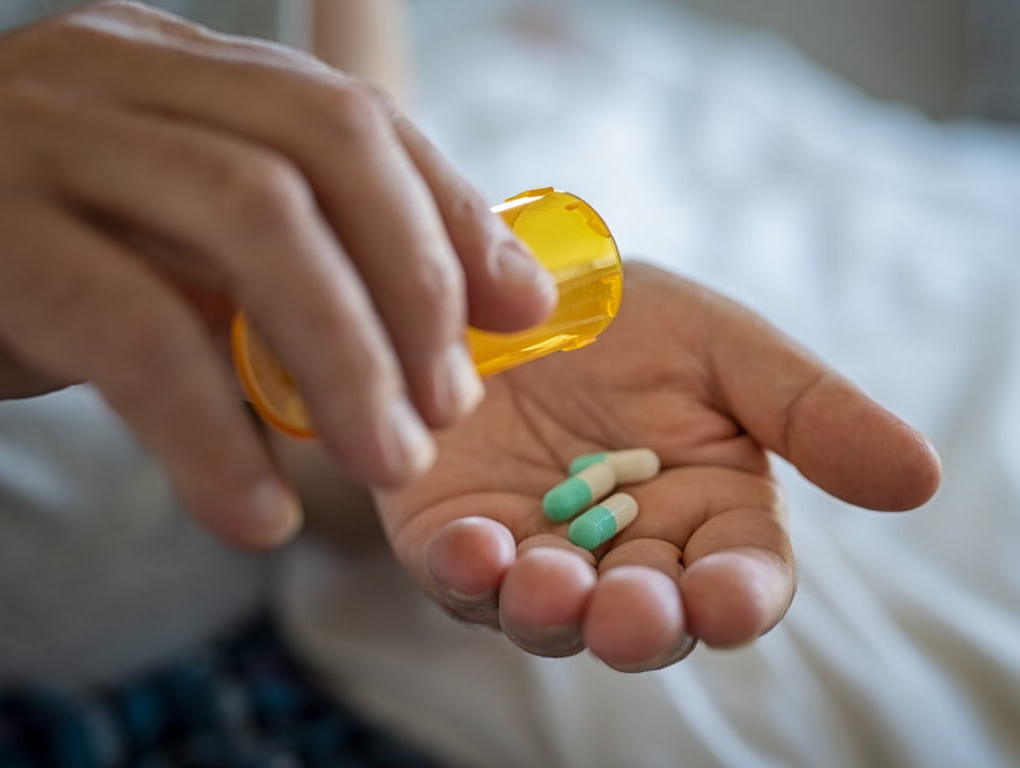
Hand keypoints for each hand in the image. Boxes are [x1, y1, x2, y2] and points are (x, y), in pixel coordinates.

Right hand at [0, 2, 554, 547]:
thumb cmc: (49, 267)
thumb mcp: (183, 244)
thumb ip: (304, 256)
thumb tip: (472, 313)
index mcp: (182, 71)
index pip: (352, 116)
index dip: (452, 215)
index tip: (517, 312)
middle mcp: (118, 76)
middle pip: (321, 146)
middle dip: (413, 282)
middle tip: (450, 406)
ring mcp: (45, 141)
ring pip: (250, 219)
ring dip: (345, 358)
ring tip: (389, 462)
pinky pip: (135, 332)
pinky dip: (214, 432)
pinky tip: (256, 514)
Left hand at [376, 263, 940, 671]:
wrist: (508, 286)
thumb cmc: (623, 316)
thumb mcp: (723, 346)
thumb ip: (807, 412)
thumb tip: (920, 478)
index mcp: (704, 511)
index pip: (738, 577)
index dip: (736, 598)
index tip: (728, 601)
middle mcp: (622, 550)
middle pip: (645, 616)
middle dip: (641, 622)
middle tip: (635, 612)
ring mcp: (535, 551)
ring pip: (550, 612)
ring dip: (552, 609)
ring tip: (550, 582)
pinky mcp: (453, 536)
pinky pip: (457, 574)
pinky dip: (465, 571)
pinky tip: (472, 547)